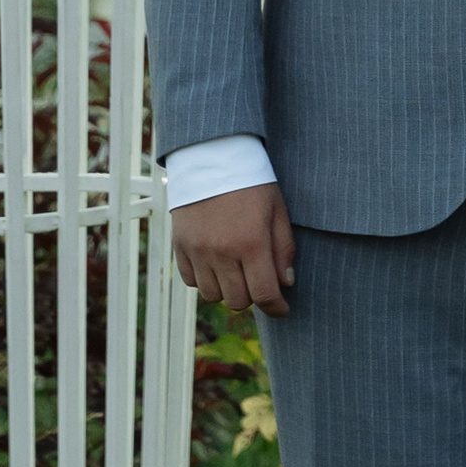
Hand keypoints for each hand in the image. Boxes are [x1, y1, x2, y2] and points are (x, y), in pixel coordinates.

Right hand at [169, 181, 297, 317]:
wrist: (212, 157)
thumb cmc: (252, 183)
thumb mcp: (277, 210)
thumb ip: (283, 249)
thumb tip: (285, 283)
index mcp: (252, 243)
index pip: (264, 294)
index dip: (277, 308)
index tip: (282, 309)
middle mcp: (223, 252)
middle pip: (238, 301)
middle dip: (253, 295)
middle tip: (258, 280)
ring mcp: (198, 251)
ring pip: (213, 296)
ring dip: (227, 289)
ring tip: (235, 270)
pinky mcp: (180, 247)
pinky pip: (192, 282)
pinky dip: (205, 279)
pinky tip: (215, 263)